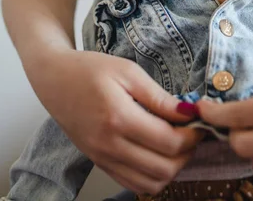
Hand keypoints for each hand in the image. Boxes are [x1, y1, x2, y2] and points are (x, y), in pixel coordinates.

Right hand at [32, 50, 202, 193]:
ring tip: (177, 144)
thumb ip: (160, 97)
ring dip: (173, 168)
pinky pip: (132, 184)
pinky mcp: (99, 163)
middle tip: (192, 133)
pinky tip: (158, 154)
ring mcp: (102, 158)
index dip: (193, 135)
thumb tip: (189, 113)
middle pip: (164, 168)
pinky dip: (153, 176)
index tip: (199, 121)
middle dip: (188, 153)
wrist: (53, 79)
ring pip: (151, 183)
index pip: (170, 142)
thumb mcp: (128, 71)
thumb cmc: (90, 69)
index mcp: (118, 118)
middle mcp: (109, 145)